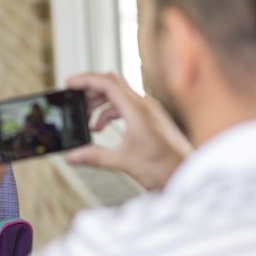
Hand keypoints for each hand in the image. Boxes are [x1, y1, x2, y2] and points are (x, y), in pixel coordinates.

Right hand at [65, 72, 192, 189]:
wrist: (186, 175)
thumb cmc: (163, 168)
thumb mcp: (122, 162)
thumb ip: (94, 157)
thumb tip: (72, 156)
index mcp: (137, 110)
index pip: (108, 82)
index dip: (85, 80)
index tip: (69, 83)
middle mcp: (144, 105)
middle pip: (112, 85)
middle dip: (90, 91)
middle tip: (75, 103)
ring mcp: (149, 110)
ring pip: (118, 95)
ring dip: (100, 105)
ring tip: (87, 121)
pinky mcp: (151, 119)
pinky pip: (126, 106)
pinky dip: (111, 113)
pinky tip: (103, 129)